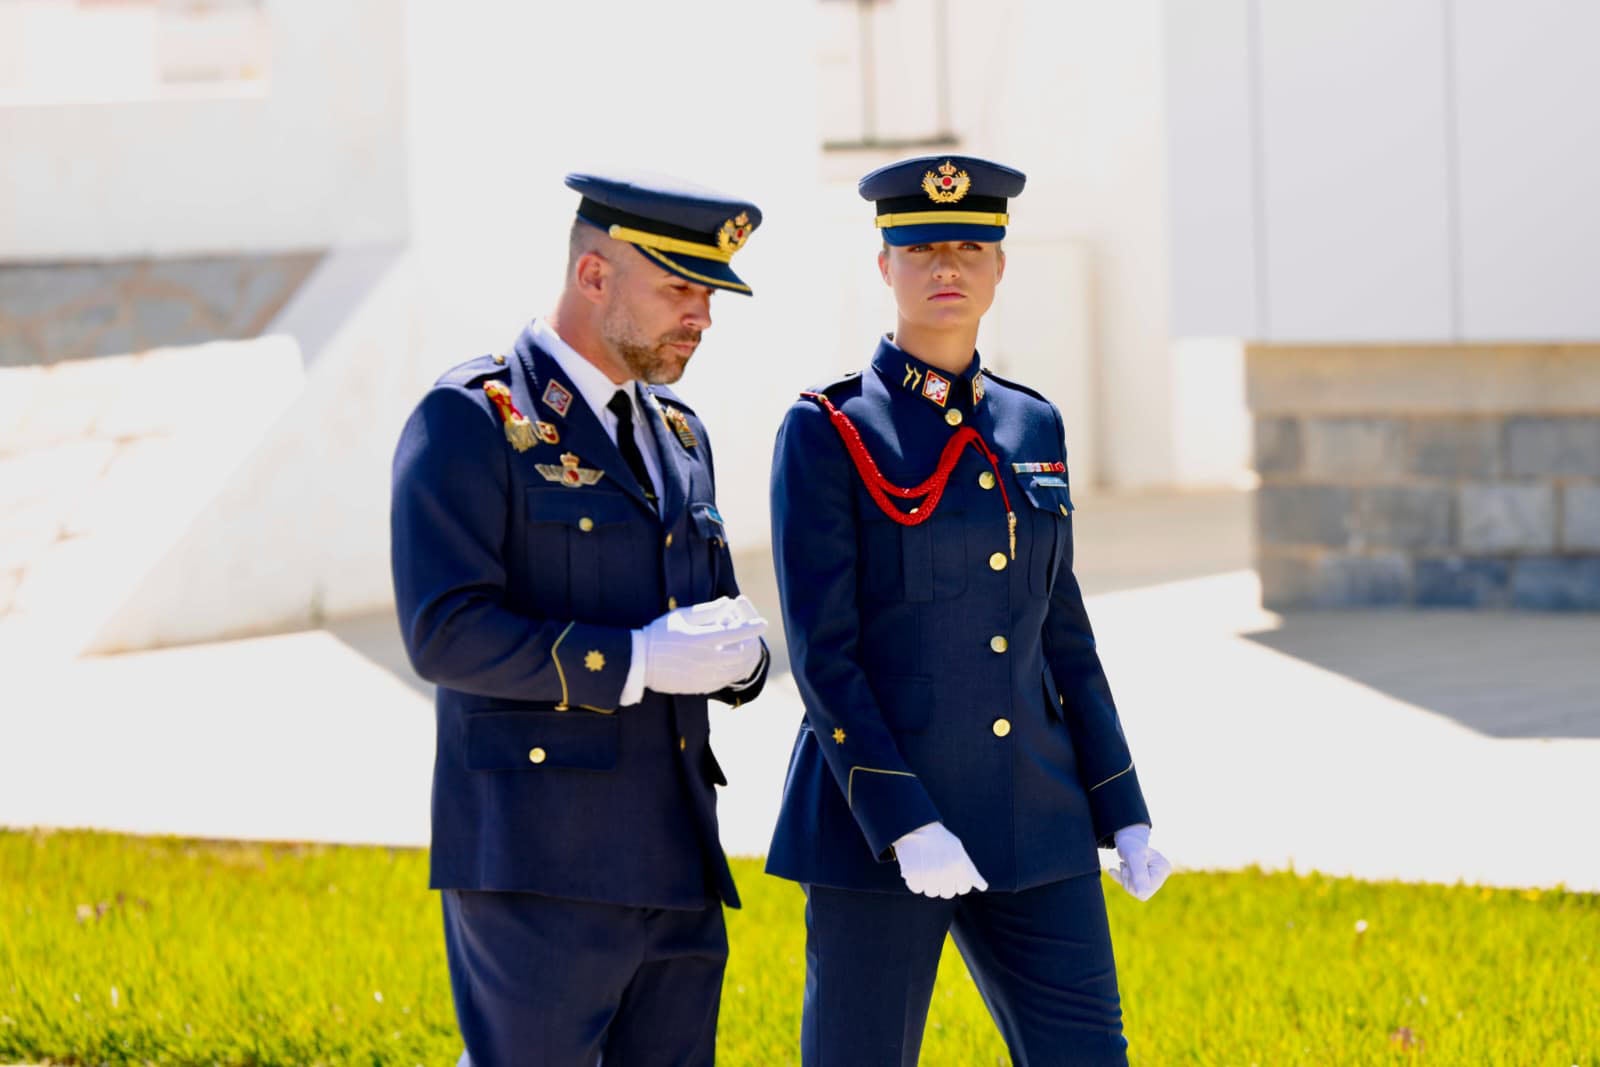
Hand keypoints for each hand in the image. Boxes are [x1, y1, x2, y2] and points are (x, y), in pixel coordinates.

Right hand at [638, 598, 767, 694]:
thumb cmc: (660, 633)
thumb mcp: (682, 616)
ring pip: (734, 670)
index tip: (763, 623)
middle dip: (749, 644)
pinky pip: (723, 681)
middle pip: (740, 653)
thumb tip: (728, 603)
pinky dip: (729, 672)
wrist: (640, 662)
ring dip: (741, 660)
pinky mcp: (699, 687)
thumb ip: (707, 610)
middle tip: (749, 637)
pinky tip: (726, 665)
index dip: (753, 627)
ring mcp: (704, 676)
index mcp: (704, 639)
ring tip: (739, 650)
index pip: (737, 633)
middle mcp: (707, 659)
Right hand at [893, 821, 987, 897]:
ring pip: (931, 892)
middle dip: (943, 884)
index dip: (958, 882)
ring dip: (929, 883)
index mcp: (959, 865)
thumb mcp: (959, 851)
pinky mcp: (912, 875)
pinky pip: (917, 888)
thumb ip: (971, 870)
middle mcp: (945, 872)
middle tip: (937, 870)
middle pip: (947, 893)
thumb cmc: (940, 840)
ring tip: (926, 868)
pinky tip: (916, 869)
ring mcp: (928, 874)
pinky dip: (915, 881)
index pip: (963, 888)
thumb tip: (983, 887)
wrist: (917, 827)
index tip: (951, 872)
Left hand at [1107, 824, 1170, 901]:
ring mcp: (1154, 875)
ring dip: (1125, 877)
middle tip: (1125, 865)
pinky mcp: (1145, 876)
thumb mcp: (1133, 857)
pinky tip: (1112, 870)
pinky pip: (1132, 885)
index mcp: (1163, 869)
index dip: (1132, 882)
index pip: (1145, 891)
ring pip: (1135, 890)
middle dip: (1128, 880)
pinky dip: (1121, 878)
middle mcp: (1161, 874)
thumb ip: (1138, 875)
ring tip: (1124, 864)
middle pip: (1141, 892)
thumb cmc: (1130, 844)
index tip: (1129, 867)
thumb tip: (1142, 895)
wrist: (1125, 835)